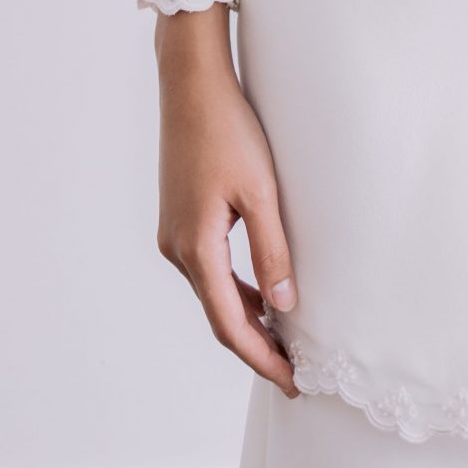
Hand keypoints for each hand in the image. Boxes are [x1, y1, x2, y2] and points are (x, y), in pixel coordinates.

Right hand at [153, 5, 300, 396]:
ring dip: (246, 319)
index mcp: (196, 249)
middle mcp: (177, 249)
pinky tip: (261, 294)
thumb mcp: (261, 192)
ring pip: (213, 292)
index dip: (261, 358)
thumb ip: (272, 252)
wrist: (191, 84)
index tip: (292, 382)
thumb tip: (284, 308)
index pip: (230, 325)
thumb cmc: (229, 130)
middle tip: (293, 372)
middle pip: (219, 315)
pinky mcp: (179, 218)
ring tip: (283, 341)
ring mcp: (174, 234)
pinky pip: (209, 269)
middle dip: (255, 347)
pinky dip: (235, 289)